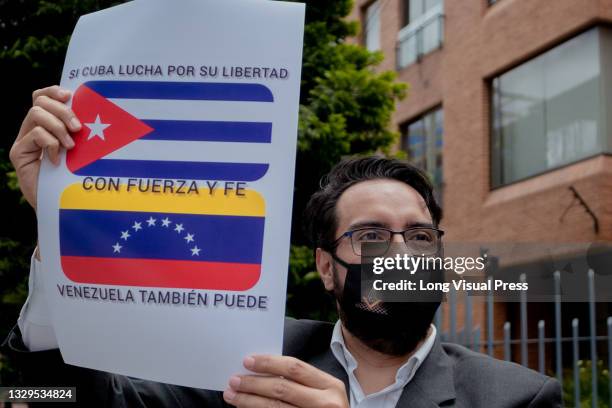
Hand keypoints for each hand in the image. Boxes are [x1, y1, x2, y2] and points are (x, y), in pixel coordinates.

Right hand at [9, 85, 80, 209]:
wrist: (62, 206)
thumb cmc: (75, 177)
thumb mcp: (81, 149)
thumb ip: (78, 132)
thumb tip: (91, 110)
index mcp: (46, 125)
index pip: (41, 97)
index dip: (53, 91)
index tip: (70, 95)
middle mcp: (31, 130)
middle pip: (39, 102)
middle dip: (62, 111)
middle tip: (78, 128)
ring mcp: (23, 142)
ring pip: (36, 114)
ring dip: (58, 127)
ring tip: (71, 146)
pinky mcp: (19, 154)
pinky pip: (35, 134)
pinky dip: (51, 144)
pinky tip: (57, 160)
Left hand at [224, 355, 348, 407]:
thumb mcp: (324, 392)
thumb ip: (302, 382)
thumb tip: (263, 370)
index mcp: (330, 385)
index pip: (294, 368)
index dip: (269, 363)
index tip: (248, 361)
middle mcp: (325, 403)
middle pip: (282, 388)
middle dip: (254, 383)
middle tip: (234, 380)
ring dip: (249, 401)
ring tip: (232, 396)